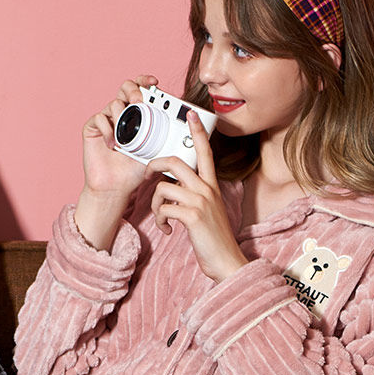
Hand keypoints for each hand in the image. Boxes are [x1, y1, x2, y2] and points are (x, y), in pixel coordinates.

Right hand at [74, 76, 154, 250]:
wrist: (117, 188)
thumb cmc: (137, 170)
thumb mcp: (159, 149)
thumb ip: (170, 133)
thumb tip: (192, 119)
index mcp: (138, 114)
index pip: (141, 88)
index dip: (146, 81)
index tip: (155, 82)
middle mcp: (122, 113)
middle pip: (126, 87)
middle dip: (134, 90)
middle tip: (140, 102)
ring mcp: (106, 120)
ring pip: (113, 103)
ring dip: (121, 115)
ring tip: (125, 135)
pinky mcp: (92, 129)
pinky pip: (99, 118)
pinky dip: (107, 129)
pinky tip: (113, 145)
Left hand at [148, 111, 246, 283]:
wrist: (225, 260)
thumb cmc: (213, 237)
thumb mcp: (207, 209)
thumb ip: (194, 194)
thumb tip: (172, 187)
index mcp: (211, 185)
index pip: (205, 152)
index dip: (197, 132)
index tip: (190, 114)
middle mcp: (207, 189)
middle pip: (175, 162)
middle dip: (155, 165)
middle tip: (147, 174)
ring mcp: (200, 202)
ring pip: (163, 188)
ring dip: (154, 205)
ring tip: (162, 218)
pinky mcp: (192, 216)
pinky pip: (163, 209)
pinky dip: (160, 221)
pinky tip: (168, 230)